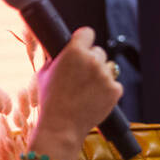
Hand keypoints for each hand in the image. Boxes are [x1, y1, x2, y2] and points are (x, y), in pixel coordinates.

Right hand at [29, 27, 122, 159]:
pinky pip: (114, 85)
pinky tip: (94, 98)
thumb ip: (54, 57)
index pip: (87, 32)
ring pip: (108, 68)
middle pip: (98, 51)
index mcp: (74, 51)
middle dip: (91, 61)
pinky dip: (108, 91)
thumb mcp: (44, 73)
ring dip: (100, 75)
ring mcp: (106, 76)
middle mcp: (93, 60)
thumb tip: (58, 49)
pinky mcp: (115, 90)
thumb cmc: (49, 100)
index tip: (82, 45)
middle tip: (81, 76)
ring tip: (86, 90)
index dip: (83, 40)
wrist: (61, 127)